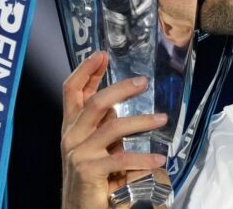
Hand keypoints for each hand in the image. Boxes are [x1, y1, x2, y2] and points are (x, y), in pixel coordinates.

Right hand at [61, 52, 167, 208]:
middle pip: (94, 103)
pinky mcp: (89, 171)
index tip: (101, 54)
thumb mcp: (97, 146)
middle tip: (143, 82)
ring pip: (112, 127)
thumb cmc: (92, 177)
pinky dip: (143, 159)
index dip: (85, 70)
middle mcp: (70, 136)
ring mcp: (78, 154)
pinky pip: (121, 159)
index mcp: (70, 127)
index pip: (71, 90)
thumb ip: (104, 126)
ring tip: (162, 119)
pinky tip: (159, 159)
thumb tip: (119, 105)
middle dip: (120, 89)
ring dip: (141, 122)